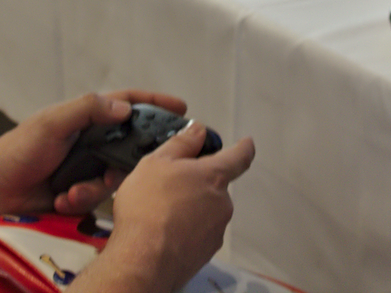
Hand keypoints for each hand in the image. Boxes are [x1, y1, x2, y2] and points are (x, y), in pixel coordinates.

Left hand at [0, 90, 188, 215]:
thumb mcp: (54, 122)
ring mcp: (88, 166)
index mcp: (88, 116)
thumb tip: (125, 109)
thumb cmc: (19, 148)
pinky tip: (63, 199)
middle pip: (129, 146)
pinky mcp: (82, 191)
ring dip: (95, 186)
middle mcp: (92, 140)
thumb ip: (89, 109)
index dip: (156, 104)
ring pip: (115, 177)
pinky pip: (97, 198)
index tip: (181, 108)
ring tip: (73, 191)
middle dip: (130, 161)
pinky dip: (81, 200)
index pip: (129, 104)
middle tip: (129, 170)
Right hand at [79, 124, 256, 292]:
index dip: (243, 148)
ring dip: (190, 209)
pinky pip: (199, 233)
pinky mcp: (206, 251)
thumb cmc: (148, 210)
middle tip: (169, 187)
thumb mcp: (155, 163)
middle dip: (197, 185)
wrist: (144, 259)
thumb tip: (197, 131)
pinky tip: (164, 232)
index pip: (239, 157)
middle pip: (215, 186)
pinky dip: (186, 230)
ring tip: (160, 213)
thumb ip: (181, 144)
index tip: (246, 144)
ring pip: (206, 211)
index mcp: (213, 176)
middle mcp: (221, 202)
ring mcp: (216, 229)